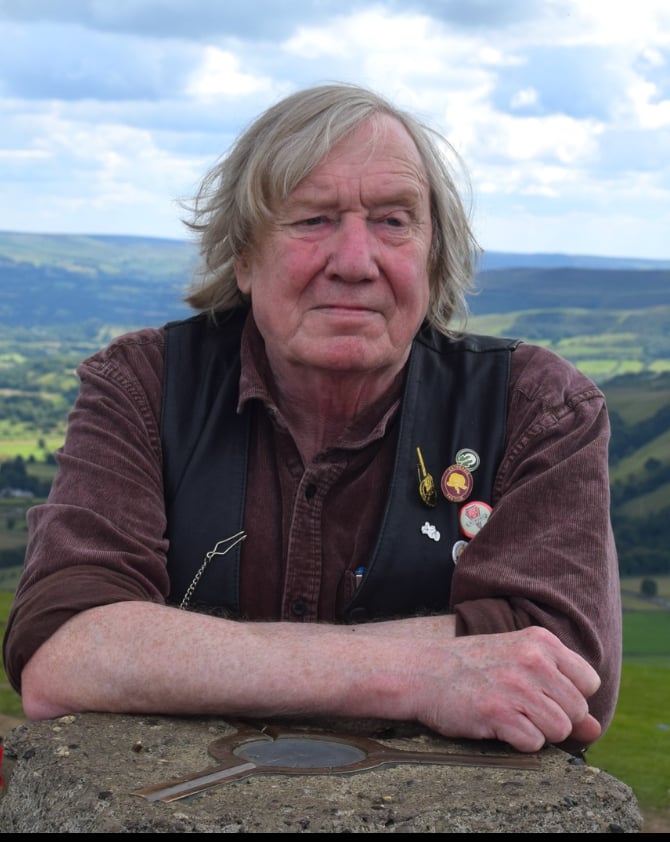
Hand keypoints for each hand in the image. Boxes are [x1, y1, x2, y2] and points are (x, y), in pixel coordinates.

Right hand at [403, 625, 600, 751]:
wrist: (423, 670)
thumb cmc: (473, 668)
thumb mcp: (519, 664)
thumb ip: (560, 690)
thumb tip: (595, 729)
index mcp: (541, 641)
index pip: (589, 682)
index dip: (570, 696)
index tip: (543, 695)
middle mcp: (533, 660)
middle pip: (577, 710)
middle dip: (555, 718)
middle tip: (520, 707)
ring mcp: (517, 686)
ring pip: (560, 729)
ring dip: (537, 732)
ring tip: (509, 715)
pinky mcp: (499, 712)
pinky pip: (534, 743)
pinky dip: (518, 742)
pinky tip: (497, 724)